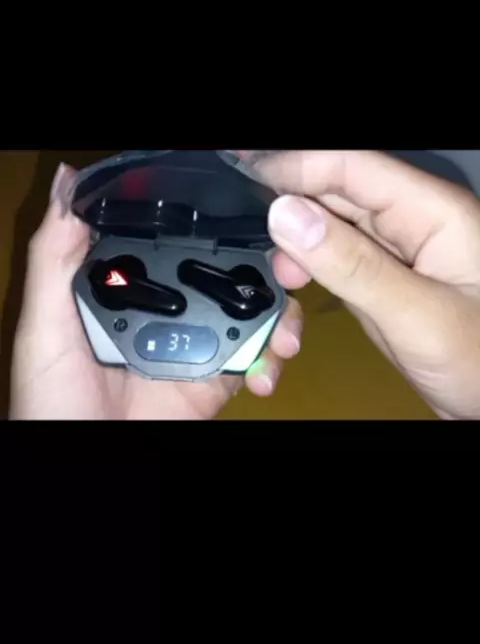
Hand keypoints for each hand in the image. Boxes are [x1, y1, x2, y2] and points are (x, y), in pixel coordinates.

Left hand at [9, 164, 302, 420]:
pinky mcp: (215, 380)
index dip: (213, 226)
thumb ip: (54, 255)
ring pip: (251, 312)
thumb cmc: (52, 397)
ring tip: (285, 332)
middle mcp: (167, 307)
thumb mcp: (44, 321)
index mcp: (128, 285)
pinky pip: (253, 360)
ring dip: (280, 313)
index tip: (252, 213)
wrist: (87, 464)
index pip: (178, 241)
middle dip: (266, 266)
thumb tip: (68, 180)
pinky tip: (265, 370)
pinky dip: (271, 361)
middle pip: (226, 274)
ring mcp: (195, 343)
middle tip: (289, 266)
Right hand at [238, 150, 479, 419]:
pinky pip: (338, 255)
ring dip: (298, 240)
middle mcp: (413, 221)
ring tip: (284, 273)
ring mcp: (398, 250)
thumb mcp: (415, 314)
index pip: (352, 167)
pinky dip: (311, 265)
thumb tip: (287, 216)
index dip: (296, 164)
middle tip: (252, 225)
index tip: (245, 169)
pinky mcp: (385, 277)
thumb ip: (350, 264)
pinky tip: (296, 279)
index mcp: (432, 213)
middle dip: (291, 203)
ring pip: (332, 223)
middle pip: (338, 190)